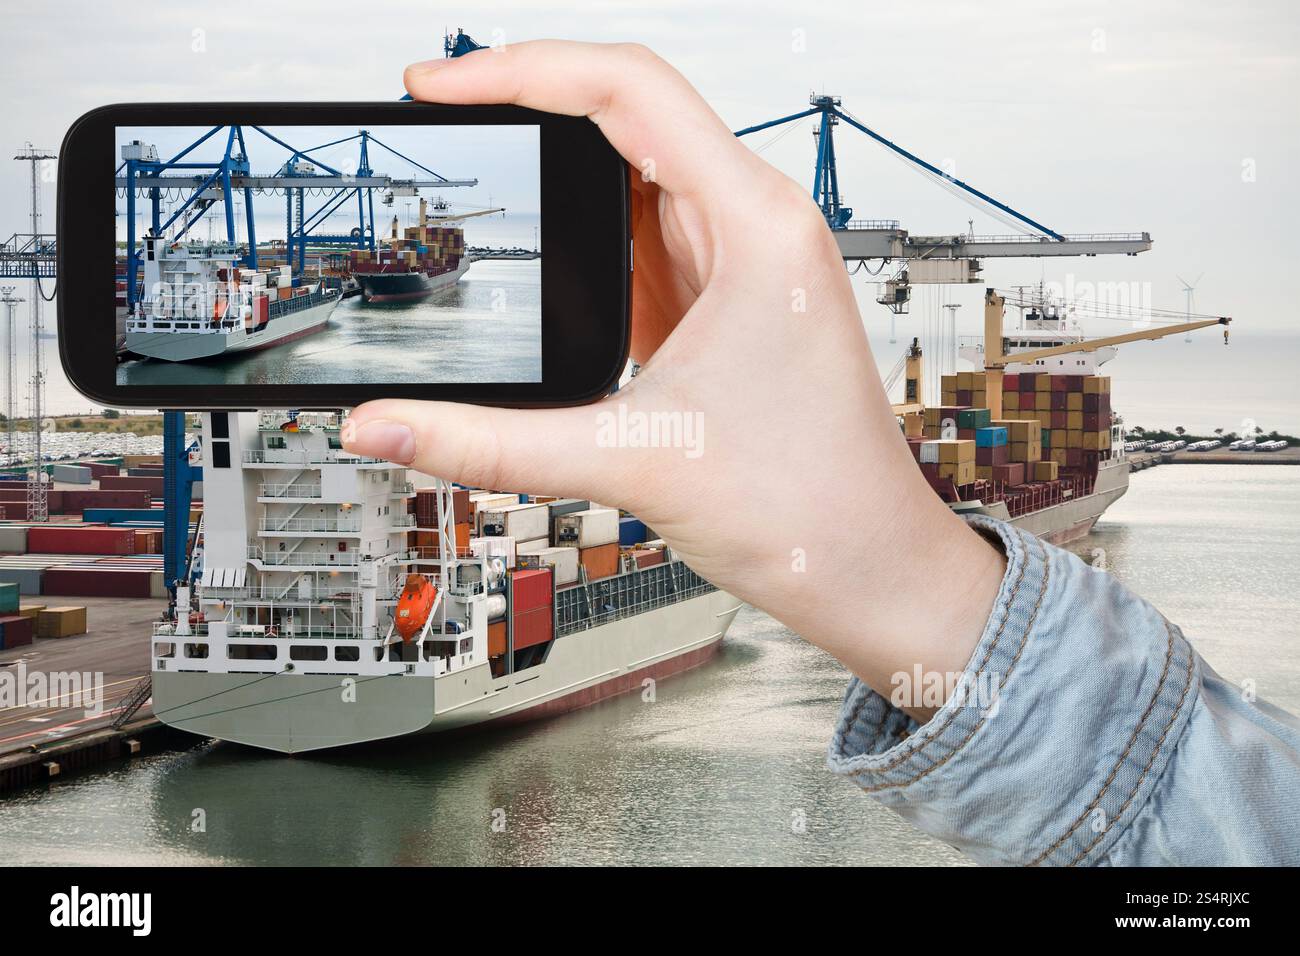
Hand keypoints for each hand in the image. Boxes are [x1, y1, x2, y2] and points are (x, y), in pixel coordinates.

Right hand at [343, 40, 1003, 714]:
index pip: (629, 92)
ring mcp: (740, 264)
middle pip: (627, 121)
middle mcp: (755, 227)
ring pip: (632, 180)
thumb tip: (384, 424)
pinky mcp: (721, 304)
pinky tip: (535, 259)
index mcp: (757, 226)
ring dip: (554, 181)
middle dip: (528, 114)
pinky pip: (640, 242)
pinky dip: (580, 242)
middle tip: (443, 124)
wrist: (867, 565)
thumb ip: (492, 444)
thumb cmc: (807, 505)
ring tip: (475, 186)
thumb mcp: (632, 461)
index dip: (522, 69)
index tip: (440, 86)